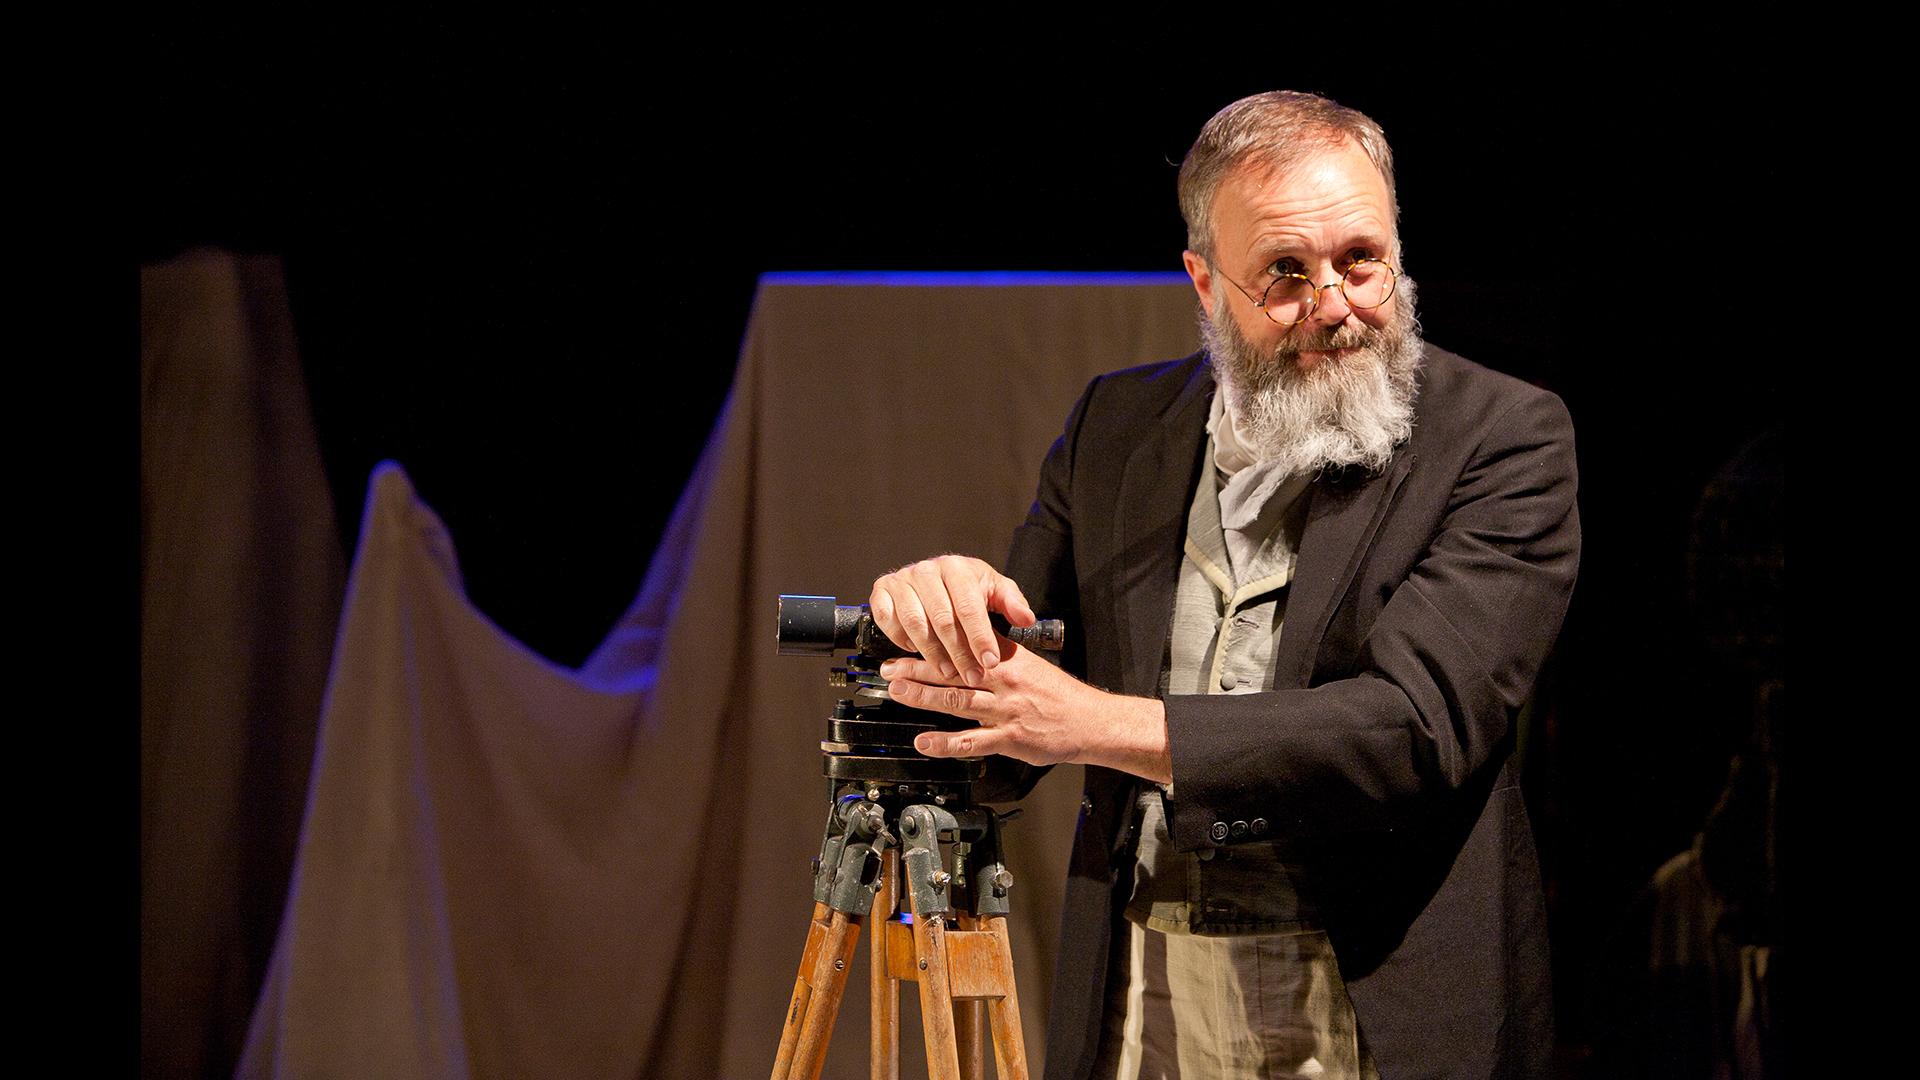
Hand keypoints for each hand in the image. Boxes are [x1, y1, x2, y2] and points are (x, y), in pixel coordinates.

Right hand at [868, 555, 1036, 686]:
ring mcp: (902, 580)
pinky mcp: (882, 591)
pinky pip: (887, 620)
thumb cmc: (968, 586)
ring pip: (914, 622)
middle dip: (959, 652)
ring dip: (932, 653)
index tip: (989, 661)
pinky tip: (916, 651)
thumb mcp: (996, 589)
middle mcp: (926, 570)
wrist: (939, 575)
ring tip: (948, 672)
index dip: (980, 637)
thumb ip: (1012, 603)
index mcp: (957, 568)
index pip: (969, 606)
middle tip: (971, 676)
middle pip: (942, 618)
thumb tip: (1025, 618)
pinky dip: (900, 639)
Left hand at [881, 643, 1171, 783]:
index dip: (934, 642)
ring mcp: (1006, 711)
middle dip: (917, 668)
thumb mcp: (1031, 664)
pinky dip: (945, 743)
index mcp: (1009, 659)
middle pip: (954, 671)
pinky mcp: (1010, 739)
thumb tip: (970, 645)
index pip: (965, 645)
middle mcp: (1005, 681)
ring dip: (923, 697)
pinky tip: (924, 742)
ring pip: (958, 701)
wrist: (1091, 721)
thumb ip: (1000, 656)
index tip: (910, 639)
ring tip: (898, 693)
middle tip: (889, 668)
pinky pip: (972, 741)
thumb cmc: (1061, 696)